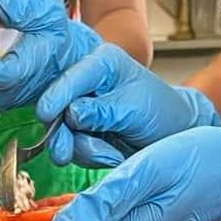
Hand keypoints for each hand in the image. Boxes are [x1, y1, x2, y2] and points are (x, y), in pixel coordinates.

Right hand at [35, 42, 220, 168]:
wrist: (173, 137)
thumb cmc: (162, 112)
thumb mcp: (134, 108)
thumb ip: (101, 111)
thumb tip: (71, 114)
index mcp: (102, 63)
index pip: (71, 77)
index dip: (57, 95)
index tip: (47, 114)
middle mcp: (88, 83)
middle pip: (58, 106)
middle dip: (64, 133)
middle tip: (64, 152)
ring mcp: (83, 108)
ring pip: (63, 131)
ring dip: (83, 149)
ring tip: (110, 154)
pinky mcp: (83, 131)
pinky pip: (73, 147)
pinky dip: (90, 156)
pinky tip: (110, 155)